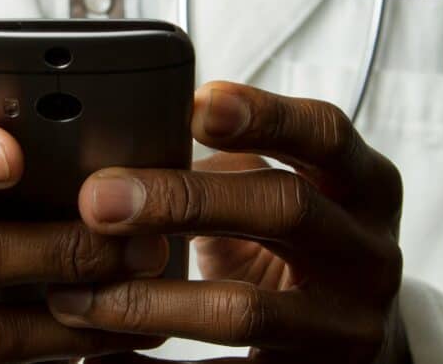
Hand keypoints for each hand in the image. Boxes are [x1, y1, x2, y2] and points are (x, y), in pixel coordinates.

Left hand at [46, 82, 406, 362]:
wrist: (361, 344)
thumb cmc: (303, 250)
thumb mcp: (287, 195)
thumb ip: (231, 166)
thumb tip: (127, 141)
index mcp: (366, 188)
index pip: (327, 135)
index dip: (266, 115)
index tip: (195, 104)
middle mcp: (368, 254)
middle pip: (285, 210)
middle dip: (184, 201)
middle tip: (98, 199)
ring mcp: (346, 326)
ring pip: (246, 311)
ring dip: (149, 302)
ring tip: (75, 297)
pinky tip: (100, 358)